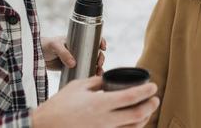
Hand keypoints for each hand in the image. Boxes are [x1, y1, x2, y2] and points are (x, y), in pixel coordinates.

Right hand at [31, 76, 159, 127]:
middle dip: (151, 106)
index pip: (130, 97)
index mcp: (99, 103)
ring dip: (145, 118)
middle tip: (156, 98)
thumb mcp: (78, 86)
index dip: (145, 92)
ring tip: (147, 109)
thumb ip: (97, 82)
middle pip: (137, 115)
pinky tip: (134, 121)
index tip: (153, 86)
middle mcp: (104, 120)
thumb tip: (109, 78)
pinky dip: (132, 127)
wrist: (45, 126)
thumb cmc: (59, 105)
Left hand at [42, 36, 106, 74]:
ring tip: (98, 71)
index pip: (92, 38)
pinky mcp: (71, 67)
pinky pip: (83, 69)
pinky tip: (93, 75)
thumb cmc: (45, 45)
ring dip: (97, 66)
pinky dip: (89, 72)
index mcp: (76, 39)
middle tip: (99, 63)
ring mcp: (75, 58)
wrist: (35, 55)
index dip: (100, 41)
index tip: (102, 47)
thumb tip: (74, 63)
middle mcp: (78, 48)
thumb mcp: (55, 45)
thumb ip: (64, 53)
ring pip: (91, 61)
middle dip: (100, 57)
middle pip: (94, 51)